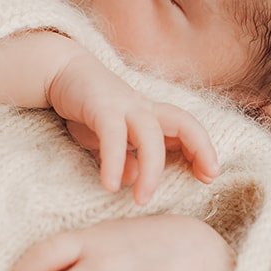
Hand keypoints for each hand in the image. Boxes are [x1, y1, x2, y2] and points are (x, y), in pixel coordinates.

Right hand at [48, 45, 218, 204]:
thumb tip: (133, 178)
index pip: (187, 128)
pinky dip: (114, 161)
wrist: (60, 71)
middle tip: (207, 178)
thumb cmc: (89, 108)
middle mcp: (144, 108)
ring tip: (142, 199)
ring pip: (150, 134)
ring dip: (151, 169)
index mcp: (151, 116)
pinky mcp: (101, 106)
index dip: (203, 149)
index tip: (210, 175)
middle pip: (183, 123)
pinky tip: (111, 185)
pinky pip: (113, 135)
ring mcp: (124, 105)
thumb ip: (124, 158)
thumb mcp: (110, 140)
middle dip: (200, 148)